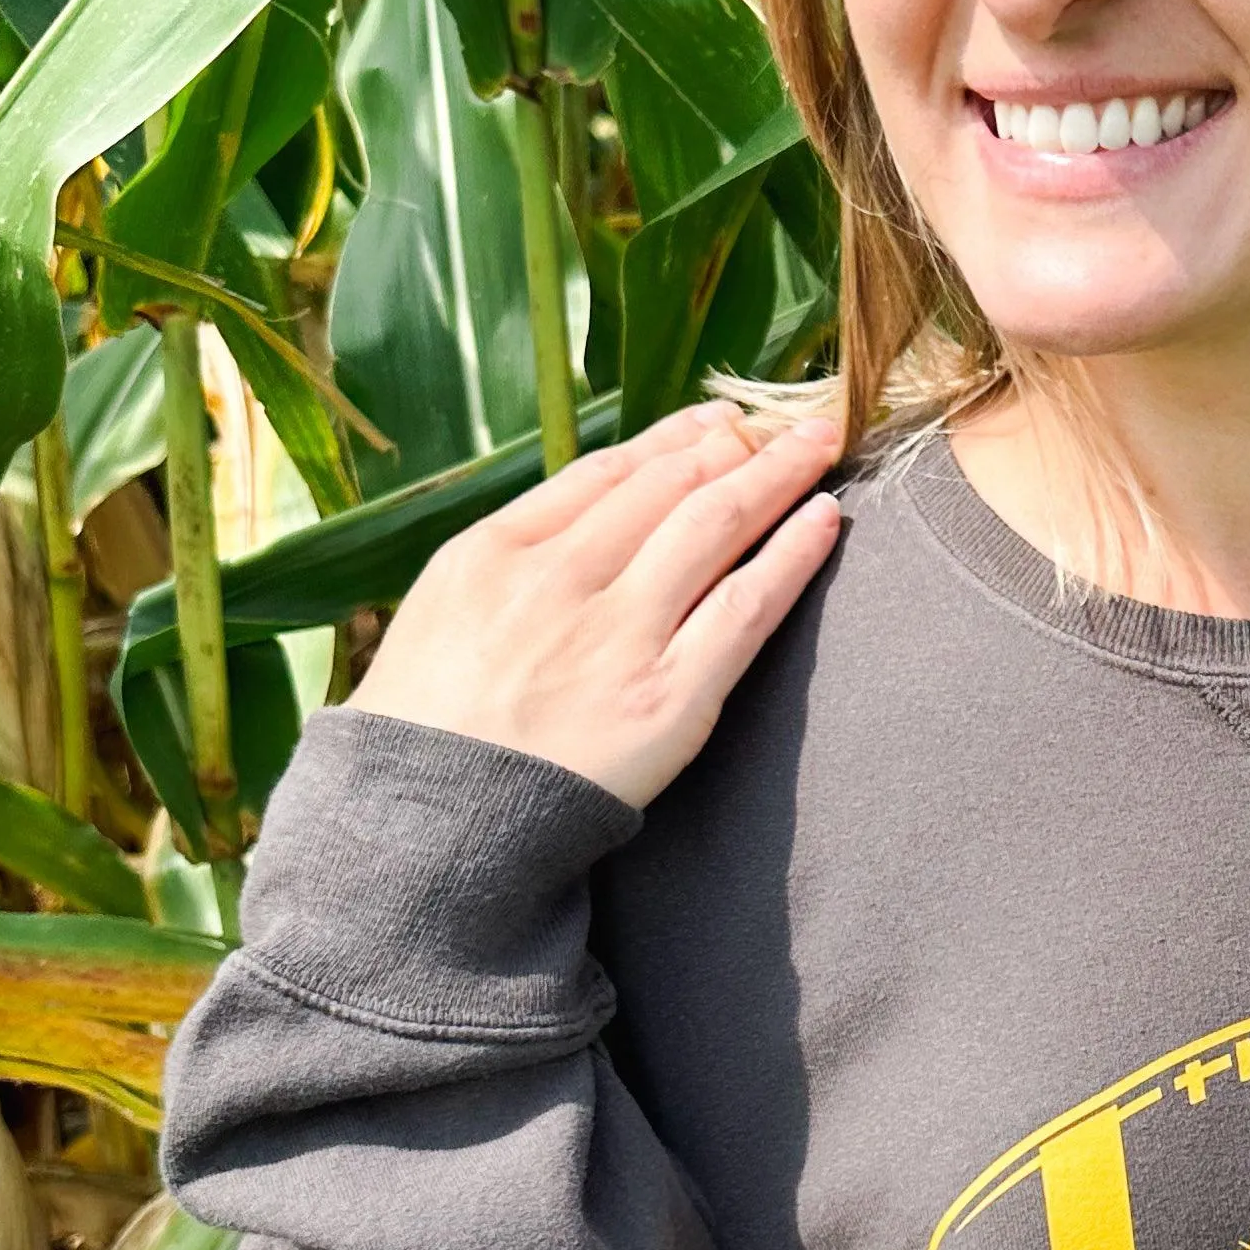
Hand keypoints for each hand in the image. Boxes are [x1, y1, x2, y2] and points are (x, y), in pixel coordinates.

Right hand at [355, 396, 846, 807]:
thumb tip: (589, 508)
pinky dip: (791, 555)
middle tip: (781, 422)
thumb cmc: (425, 732)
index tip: (713, 424)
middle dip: (733, 446)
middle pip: (668, 487)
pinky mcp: (669, 695)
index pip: (605, 473)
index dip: (671, 441)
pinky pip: (745, 607)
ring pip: (714, 527)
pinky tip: (824, 519)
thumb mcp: (439, 612)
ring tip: (817, 446)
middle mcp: (562, 577)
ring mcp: (620, 633)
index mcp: (497, 550)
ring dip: (775, 476)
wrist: (431, 827)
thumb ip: (511, 554)